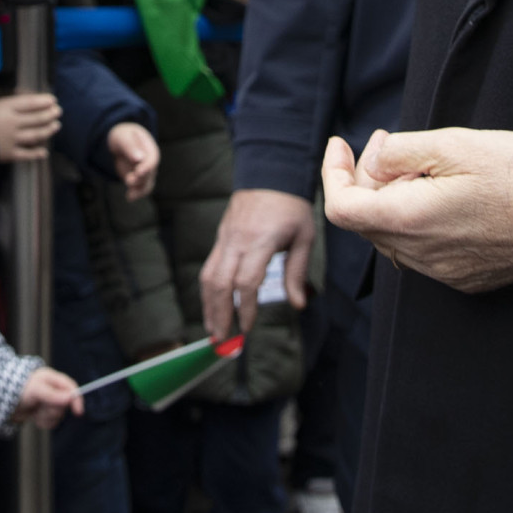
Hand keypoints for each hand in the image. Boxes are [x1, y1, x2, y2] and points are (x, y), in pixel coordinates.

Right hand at [0, 90, 59, 161]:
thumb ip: (0, 94)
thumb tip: (17, 91)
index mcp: (5, 108)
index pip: (29, 103)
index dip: (43, 101)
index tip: (53, 100)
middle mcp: (12, 124)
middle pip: (36, 119)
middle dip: (49, 114)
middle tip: (58, 111)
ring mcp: (11, 140)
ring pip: (35, 135)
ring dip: (47, 130)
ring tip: (56, 126)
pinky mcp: (8, 154)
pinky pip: (26, 154)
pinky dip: (36, 154)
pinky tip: (44, 152)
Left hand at [12, 366, 82, 428]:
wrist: (2, 401)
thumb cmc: (18, 389)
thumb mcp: (36, 389)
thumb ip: (53, 394)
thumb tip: (70, 398)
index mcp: (53, 380)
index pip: (71, 388)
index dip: (76, 400)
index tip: (77, 412)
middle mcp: (53, 391)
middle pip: (65, 405)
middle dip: (53, 409)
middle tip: (40, 405)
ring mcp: (49, 403)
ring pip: (58, 416)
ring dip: (46, 416)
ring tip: (35, 410)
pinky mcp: (43, 414)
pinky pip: (51, 423)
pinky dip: (42, 422)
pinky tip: (34, 416)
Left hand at [107, 121, 158, 200]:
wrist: (120, 142)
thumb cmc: (122, 136)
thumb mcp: (123, 138)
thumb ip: (130, 147)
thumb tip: (139, 158)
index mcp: (149, 148)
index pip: (152, 160)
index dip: (146, 167)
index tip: (139, 172)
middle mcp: (151, 161)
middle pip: (150, 174)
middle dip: (140, 179)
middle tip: (129, 180)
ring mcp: (146, 172)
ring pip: (146, 184)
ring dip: (139, 190)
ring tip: (130, 195)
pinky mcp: (139, 179)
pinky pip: (140, 189)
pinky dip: (136, 194)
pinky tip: (129, 198)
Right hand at [201, 188, 316, 338]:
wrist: (271, 171)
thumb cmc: (292, 206)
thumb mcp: (303, 238)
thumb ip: (296, 272)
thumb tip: (297, 305)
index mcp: (259, 242)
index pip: (245, 282)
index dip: (244, 308)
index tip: (247, 328)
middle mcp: (237, 241)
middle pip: (219, 283)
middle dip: (219, 314)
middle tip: (222, 340)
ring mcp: (225, 238)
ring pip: (208, 276)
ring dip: (208, 305)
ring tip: (213, 329)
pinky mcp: (221, 237)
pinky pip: (209, 266)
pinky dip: (208, 290)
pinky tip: (212, 305)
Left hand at [320, 128, 512, 293]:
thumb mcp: (455, 144)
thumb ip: (400, 152)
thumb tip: (373, 161)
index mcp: (410, 221)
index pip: (341, 208)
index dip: (332, 173)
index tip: (341, 143)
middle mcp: (421, 256)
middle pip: (366, 219)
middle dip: (365, 178)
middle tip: (389, 144)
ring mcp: (444, 272)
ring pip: (394, 235)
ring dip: (392, 199)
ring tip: (421, 165)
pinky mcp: (466, 278)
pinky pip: (423, 250)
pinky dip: (418, 220)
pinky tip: (444, 195)